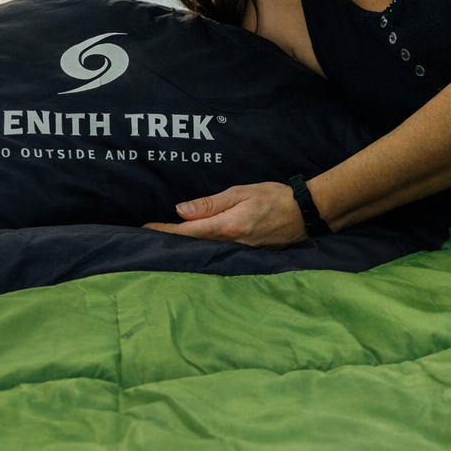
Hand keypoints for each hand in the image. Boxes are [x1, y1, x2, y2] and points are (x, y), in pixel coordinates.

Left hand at [144, 182, 308, 247]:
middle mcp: (231, 245)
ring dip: (185, 249)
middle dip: (171, 244)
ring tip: (165, 244)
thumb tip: (181, 211)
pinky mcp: (246, 258)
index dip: (164, 233)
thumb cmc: (274, 197)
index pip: (187, 233)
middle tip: (147, 239)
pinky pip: (219, 255)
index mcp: (227, 227)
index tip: (145, 231)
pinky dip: (203, 251)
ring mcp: (239, 254)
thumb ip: (210, 204)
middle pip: (193, 247)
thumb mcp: (240, 192)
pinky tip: (194, 249)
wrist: (305, 214)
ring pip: (205, 253)